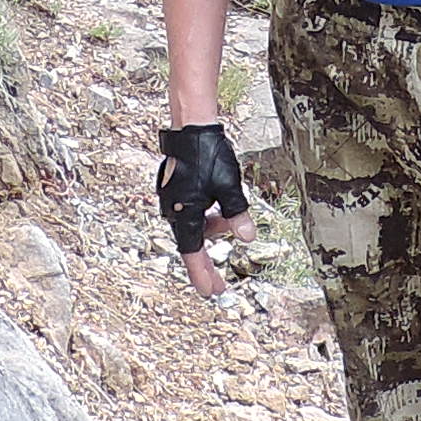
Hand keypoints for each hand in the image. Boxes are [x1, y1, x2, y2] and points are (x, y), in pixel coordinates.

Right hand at [156, 122, 249, 300]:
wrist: (191, 128)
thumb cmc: (208, 155)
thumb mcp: (231, 188)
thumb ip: (238, 215)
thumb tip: (247, 237)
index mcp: (185, 214)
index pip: (193, 254)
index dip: (202, 275)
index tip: (210, 292)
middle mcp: (175, 210)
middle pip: (193, 244)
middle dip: (208, 262)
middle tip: (219, 283)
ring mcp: (173, 201)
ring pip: (195, 227)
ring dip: (213, 230)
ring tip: (232, 222)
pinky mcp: (176, 191)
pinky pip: (193, 213)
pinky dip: (207, 216)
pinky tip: (219, 208)